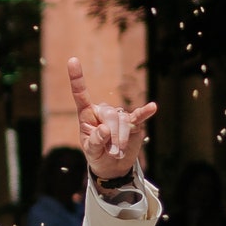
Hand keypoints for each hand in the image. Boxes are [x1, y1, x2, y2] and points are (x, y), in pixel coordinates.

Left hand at [67, 57, 154, 182]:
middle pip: (109, 115)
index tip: (72, 60)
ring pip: (123, 121)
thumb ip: (95, 140)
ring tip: (118, 152)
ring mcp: (119, 115)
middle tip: (112, 152)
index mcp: (87, 114)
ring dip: (122, 139)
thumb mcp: (91, 150)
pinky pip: (139, 116)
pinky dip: (145, 112)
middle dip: (112, 136)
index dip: (77, 78)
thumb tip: (105, 129)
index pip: (80, 94)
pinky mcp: (133, 122)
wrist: (113, 166)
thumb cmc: (97, 154)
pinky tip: (152, 107)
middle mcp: (103, 111)